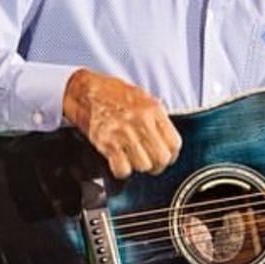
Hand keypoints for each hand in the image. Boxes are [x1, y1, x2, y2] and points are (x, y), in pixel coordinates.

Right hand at [62, 69, 181, 178]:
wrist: (90, 92)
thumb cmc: (117, 97)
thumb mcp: (146, 100)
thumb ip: (159, 120)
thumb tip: (169, 142)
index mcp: (154, 110)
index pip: (174, 143)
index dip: (172, 155)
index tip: (167, 157)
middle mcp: (140, 121)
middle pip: (161, 157)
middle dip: (158, 165)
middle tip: (151, 164)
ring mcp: (123, 132)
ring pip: (143, 165)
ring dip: (139, 167)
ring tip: (135, 160)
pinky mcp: (107, 142)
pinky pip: (122, 169)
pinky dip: (122, 171)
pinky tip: (120, 162)